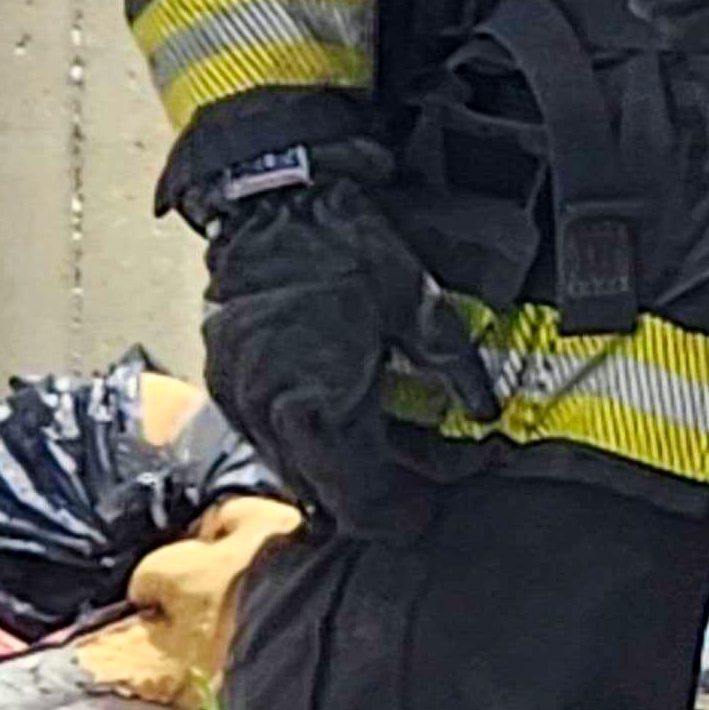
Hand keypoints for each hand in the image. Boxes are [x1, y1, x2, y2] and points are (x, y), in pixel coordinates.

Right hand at [199, 171, 491, 538]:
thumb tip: (487, 412)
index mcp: (317, 404)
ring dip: (333, 469)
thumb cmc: (344, 243)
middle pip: (322, 494)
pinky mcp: (222, 380)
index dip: (397, 515)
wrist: (272, 194)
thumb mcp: (417, 302)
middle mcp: (268, 414)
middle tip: (413, 482)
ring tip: (381, 449)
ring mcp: (237, 399)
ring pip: (290, 467)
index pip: (357, 500)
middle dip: (369, 496)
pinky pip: (265, 433)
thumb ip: (454, 366)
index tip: (425, 512)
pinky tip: (336, 415)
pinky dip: (302, 438)